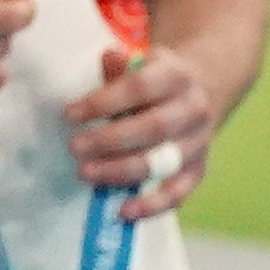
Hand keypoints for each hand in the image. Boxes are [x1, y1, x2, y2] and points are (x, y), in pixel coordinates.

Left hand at [65, 36, 219, 222]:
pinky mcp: (199, 169)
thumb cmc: (155, 81)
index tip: (69, 114)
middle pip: (153, 128)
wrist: (199, 92)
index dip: (104, 102)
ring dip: (122, 171)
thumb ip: (121, 69)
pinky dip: (152, 205)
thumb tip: (109, 58)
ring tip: (87, 174)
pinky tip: (123, 210)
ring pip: (163, 162)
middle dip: (109, 140)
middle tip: (74, 148)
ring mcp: (200, 142)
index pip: (140, 88)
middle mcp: (195, 108)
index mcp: (177, 76)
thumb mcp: (139, 64)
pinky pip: (179, 191)